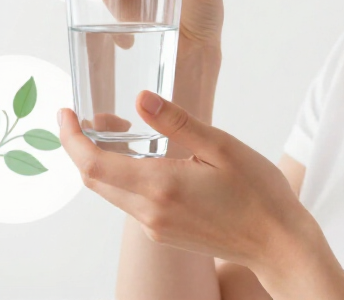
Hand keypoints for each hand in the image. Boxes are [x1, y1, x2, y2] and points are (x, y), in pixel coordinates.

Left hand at [59, 91, 315, 283]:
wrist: (279, 246)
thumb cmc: (258, 193)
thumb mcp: (221, 146)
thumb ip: (177, 122)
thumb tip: (140, 98)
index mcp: (161, 186)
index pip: (93, 164)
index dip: (70, 138)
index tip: (64, 113)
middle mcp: (150, 212)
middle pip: (93, 180)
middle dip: (78, 147)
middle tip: (80, 116)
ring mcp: (156, 227)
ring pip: (110, 192)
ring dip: (101, 162)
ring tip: (112, 128)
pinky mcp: (164, 234)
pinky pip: (129, 203)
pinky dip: (122, 177)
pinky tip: (140, 157)